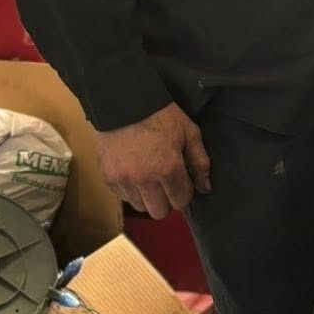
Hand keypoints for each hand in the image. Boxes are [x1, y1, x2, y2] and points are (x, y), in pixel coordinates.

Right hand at [97, 102, 210, 219]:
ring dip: (147, 196)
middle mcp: (145, 179)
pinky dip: (130, 190)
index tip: (182, 181)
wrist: (123, 101)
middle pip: (159, 212)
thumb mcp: (189, 132)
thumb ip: (200, 162)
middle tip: (166, 183)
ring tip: (149, 177)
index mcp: (169, 168)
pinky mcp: (108, 177)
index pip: (181, 201)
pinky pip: (123, 196)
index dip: (184, 192)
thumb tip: (205, 188)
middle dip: (167, 200)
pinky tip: (134, 172)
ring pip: (140, 207)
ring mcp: (124, 180)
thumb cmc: (161, 115)